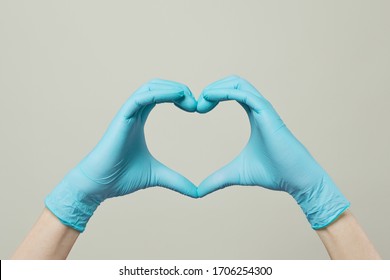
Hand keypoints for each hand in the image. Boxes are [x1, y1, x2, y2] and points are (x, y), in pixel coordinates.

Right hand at [45, 79, 197, 231]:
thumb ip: (177, 181)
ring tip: (188, 98)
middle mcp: (132, 114)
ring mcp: (125, 115)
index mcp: (139, 120)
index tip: (195, 108)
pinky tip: (177, 97)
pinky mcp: (120, 119)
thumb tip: (197, 193)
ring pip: (149, 87)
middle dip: (178, 88)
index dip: (178, 96)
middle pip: (156, 86)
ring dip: (171, 88)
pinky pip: (140, 98)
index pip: (160, 96)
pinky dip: (159, 94)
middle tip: (195, 102)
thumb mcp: (157, 176)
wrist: (98, 186)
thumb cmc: (121, 178)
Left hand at [197, 76, 349, 228]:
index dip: (213, 95)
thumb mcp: (235, 174)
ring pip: (239, 83)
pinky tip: (209, 99)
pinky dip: (225, 92)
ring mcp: (264, 109)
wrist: (296, 181)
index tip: (198, 109)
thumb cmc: (272, 174)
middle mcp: (259, 108)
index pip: (232, 92)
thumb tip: (198, 192)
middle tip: (197, 105)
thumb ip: (216, 179)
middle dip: (212, 87)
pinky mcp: (268, 114)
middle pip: (234, 81)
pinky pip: (245, 95)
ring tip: (202, 101)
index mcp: (253, 115)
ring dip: (216, 87)